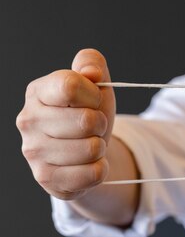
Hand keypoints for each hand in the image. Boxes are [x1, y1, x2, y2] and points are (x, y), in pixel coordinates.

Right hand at [16, 49, 115, 199]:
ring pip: (91, 149)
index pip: (70, 86)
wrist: (85, 148)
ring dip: (100, 146)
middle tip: (93, 125)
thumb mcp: (95, 82)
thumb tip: (91, 73)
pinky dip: (99, 168)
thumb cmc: (89, 110)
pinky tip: (87, 163)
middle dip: (101, 122)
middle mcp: (28, 121)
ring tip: (89, 143)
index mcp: (38, 91)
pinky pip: (92, 173)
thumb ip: (92, 63)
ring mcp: (33, 151)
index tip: (93, 99)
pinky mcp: (46, 178)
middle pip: (86, 120)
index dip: (93, 93)